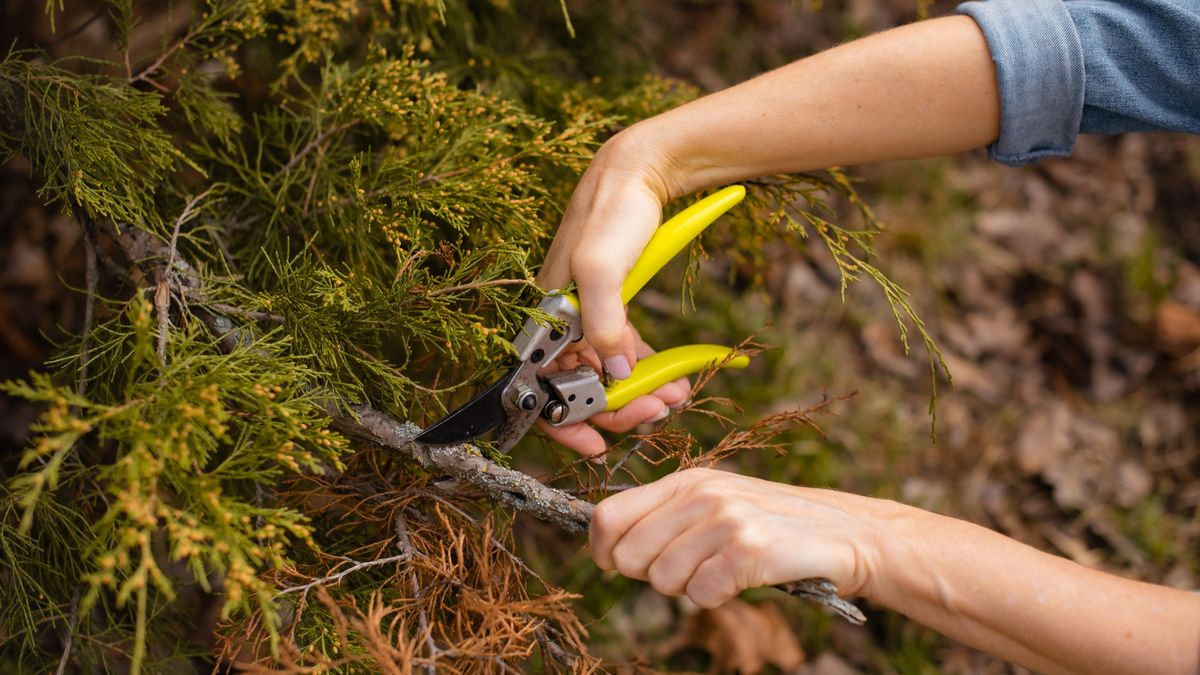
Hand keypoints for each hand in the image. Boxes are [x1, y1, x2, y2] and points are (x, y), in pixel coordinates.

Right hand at [537, 127, 691, 456]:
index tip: (597, 446)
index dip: (566, 423)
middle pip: (580, 387)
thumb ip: (605, 325)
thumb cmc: (613, 213)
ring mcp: (586, 314)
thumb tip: (615, 377)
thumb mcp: (602, 269)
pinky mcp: (611, 304)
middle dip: (617, 410)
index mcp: (545, 315)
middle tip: (656, 414)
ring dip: (639, 392)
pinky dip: (647, 368)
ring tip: (675, 398)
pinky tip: (674, 376)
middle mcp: (559, 320)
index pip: (543, 386)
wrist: (640, 169)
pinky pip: (623, 350)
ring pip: (606, 372)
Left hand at [589, 468, 896, 606]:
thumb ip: (666, 519)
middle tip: (692, 570)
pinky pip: (702, 595)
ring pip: (664, 581)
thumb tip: (607, 547)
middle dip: (651, 576)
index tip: (618, 565)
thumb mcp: (716, 505)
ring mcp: (726, 520)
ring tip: (724, 571)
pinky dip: (718, 598)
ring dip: (691, 588)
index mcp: (686, 481)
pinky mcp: (750, 550)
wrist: (849, 534)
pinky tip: (744, 580)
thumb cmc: (774, 525)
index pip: (608, 516)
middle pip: (629, 555)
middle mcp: (701, 494)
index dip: (603, 550)